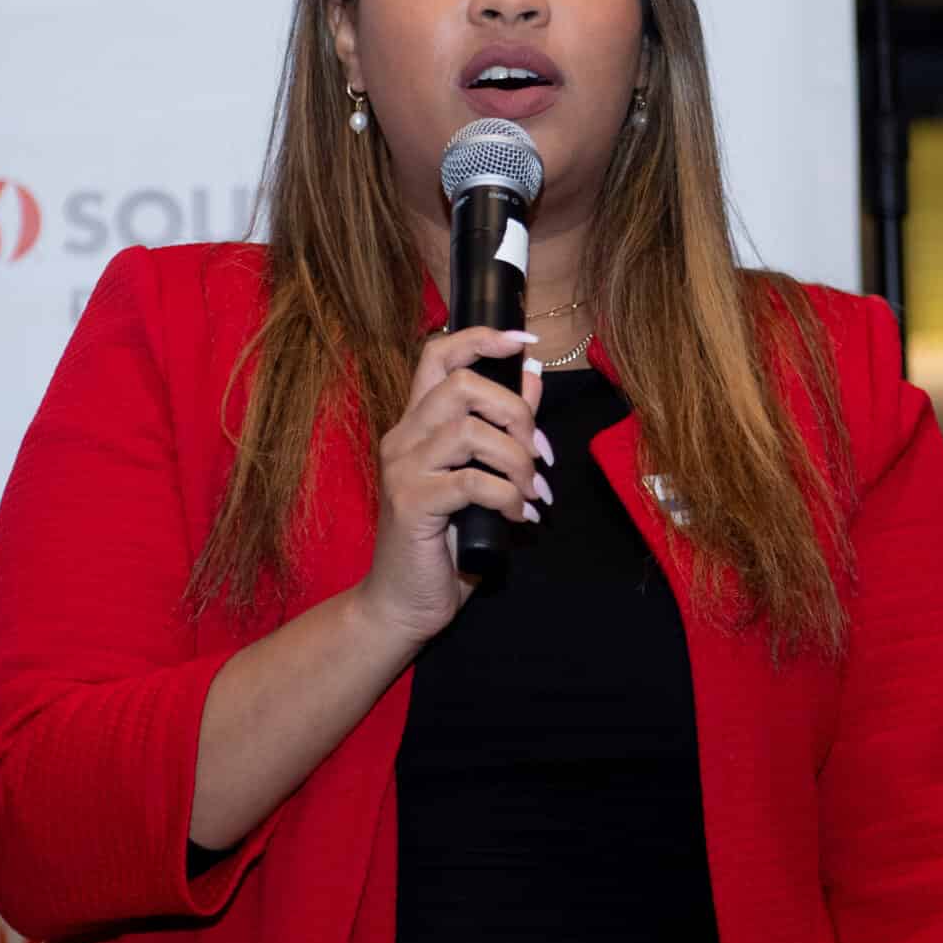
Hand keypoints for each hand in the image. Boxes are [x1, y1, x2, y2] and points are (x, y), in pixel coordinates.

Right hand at [353, 326, 552, 647]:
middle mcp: (403, 438)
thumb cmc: (444, 543)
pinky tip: (520, 516)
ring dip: (517, 460)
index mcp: (417, 425)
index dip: (481, 337)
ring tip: (532, 492)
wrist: (402, 604)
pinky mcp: (412, 505)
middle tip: (539, 453)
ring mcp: (402, 470)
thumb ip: (503, 428)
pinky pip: (473, 482)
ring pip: (471, 431)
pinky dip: (508, 496)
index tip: (523, 341)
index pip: (438, 355)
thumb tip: (534, 376)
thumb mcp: (481, 477)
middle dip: (516, 412)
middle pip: (462, 384)